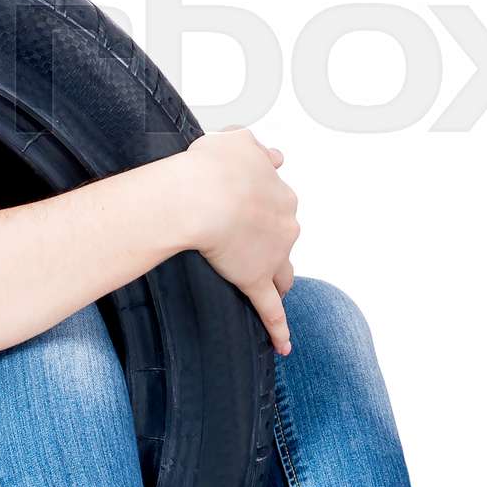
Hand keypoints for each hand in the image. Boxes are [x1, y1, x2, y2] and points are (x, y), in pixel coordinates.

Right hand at [182, 126, 300, 354]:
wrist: (202, 194)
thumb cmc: (212, 166)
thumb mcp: (236, 141)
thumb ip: (255, 147)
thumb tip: (274, 155)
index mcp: (279, 191)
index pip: (278, 202)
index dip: (263, 207)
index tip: (249, 208)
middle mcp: (284, 222)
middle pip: (283, 237)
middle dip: (270, 242)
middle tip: (243, 242)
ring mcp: (272, 254)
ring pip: (282, 271)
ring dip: (277, 278)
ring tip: (268, 287)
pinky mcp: (256, 279)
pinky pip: (271, 310)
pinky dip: (279, 329)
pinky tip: (284, 345)